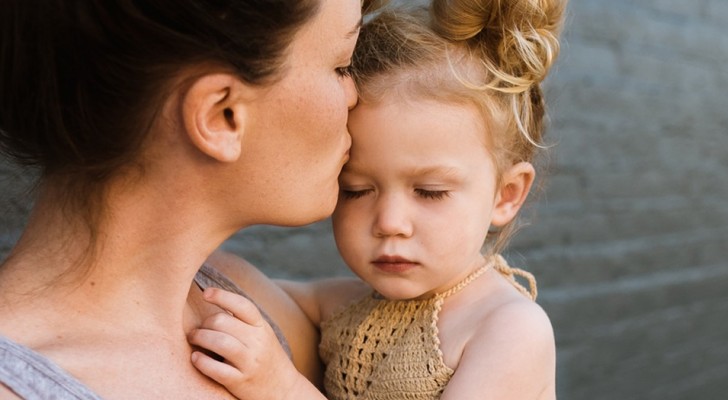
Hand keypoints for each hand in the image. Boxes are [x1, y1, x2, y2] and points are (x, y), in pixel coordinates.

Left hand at [188, 287, 309, 399]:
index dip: (222, 296)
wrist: (283, 389)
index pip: (242, 305)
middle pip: (223, 322)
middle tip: (197, 329)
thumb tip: (216, 300)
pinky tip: (195, 358)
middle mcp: (258, 342)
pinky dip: (201, 361)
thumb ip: (243, 321)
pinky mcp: (240, 382)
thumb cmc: (266, 357)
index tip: (206, 293)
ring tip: (193, 338)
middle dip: (204, 323)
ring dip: (200, 337)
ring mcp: (250, 363)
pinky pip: (216, 369)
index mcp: (262, 327)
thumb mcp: (262, 334)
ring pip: (219, 342)